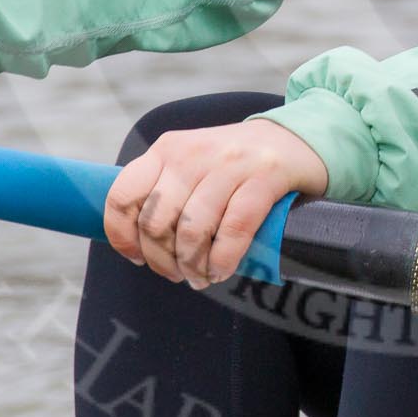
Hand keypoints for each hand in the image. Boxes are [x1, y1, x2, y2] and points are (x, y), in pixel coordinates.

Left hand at [103, 119, 328, 287]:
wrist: (294, 140)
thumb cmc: (235, 165)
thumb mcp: (191, 164)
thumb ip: (163, 192)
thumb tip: (138, 245)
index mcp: (166, 149)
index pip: (123, 197)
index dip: (123, 237)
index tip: (137, 259)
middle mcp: (191, 153)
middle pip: (156, 222)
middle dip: (162, 261)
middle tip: (178, 274)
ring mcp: (229, 163)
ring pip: (191, 230)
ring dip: (193, 266)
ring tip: (201, 276)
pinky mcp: (264, 176)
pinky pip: (233, 229)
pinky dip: (223, 259)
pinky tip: (222, 270)